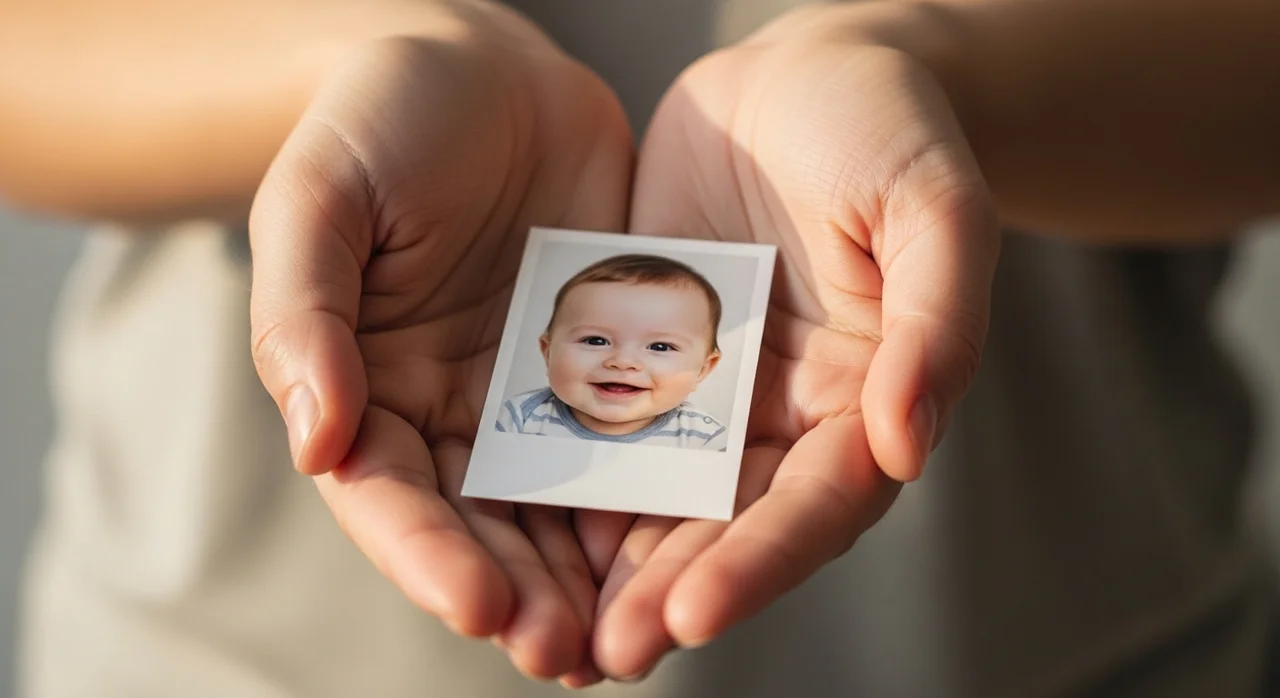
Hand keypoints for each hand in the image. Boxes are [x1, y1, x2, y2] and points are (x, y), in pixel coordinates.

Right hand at [247, 2, 630, 680]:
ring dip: (589, 578)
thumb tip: (313, 440)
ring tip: (627, 637)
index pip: (388, 496)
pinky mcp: (604, 362)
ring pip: (560, 505)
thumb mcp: (320, 201)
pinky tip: (686, 544)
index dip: (427, 558)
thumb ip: (302, 316)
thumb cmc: (380, 122)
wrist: (483, 65)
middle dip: (521, 594)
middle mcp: (452, 410)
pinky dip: (651, 497)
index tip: (478, 606)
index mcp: (369, 388)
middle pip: (480, 526)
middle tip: (568, 654)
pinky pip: (632, 437)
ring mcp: (532, 393)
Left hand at [578, 6, 999, 679]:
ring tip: (547, 625)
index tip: (691, 611)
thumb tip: (907, 445)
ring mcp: (714, 393)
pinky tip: (513, 522)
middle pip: (730, 526)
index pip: (817, 505)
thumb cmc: (889, 129)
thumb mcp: (932, 209)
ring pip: (660, 496)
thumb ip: (933, 324)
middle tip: (605, 653)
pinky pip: (608, 424)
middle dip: (668, 592)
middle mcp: (786, 418)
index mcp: (866, 402)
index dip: (759, 563)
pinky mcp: (653, 356)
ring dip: (608, 566)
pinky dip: (568, 476)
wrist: (807, 73)